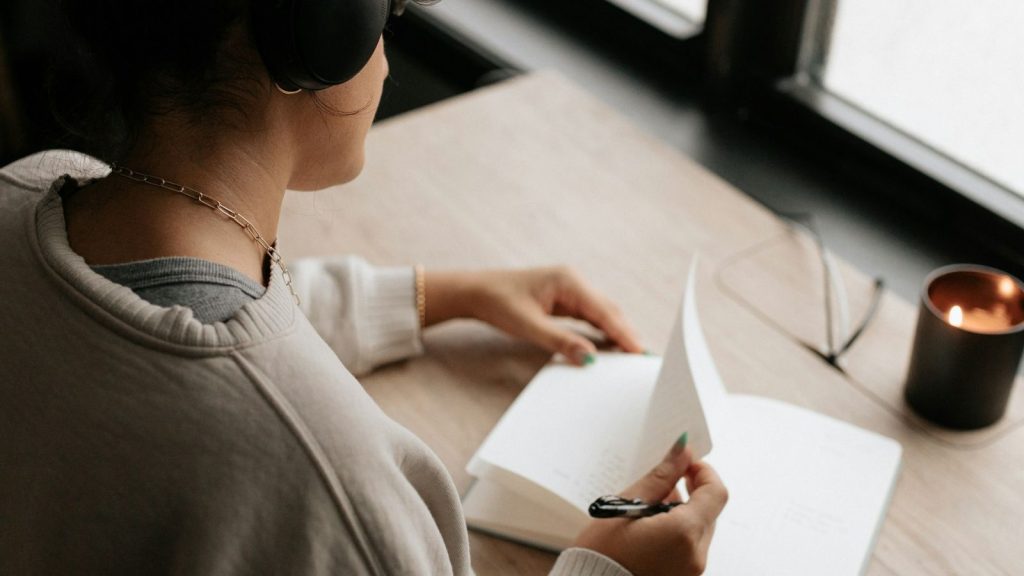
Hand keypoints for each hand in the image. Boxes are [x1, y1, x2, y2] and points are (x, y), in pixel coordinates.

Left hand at [424, 266, 643, 364]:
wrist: (476, 292)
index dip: (625, 334)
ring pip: (602, 314)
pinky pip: (590, 318)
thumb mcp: (528, 325)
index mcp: (569, 281)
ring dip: (617, 334)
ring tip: (634, 358)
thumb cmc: (498, 302)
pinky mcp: (564, 301)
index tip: (641, 353)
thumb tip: (590, 358)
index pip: (605, 311)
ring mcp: (571, 291)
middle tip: (645, 360)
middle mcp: (574, 283)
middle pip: (609, 312)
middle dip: (627, 335)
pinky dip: (602, 333)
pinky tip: (611, 348)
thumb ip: (560, 341)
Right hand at [572, 443, 727, 575]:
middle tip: (664, 483)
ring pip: (698, 530)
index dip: (703, 472)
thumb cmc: (602, 554)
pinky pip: (689, 549)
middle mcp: (695, 555)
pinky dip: (677, 534)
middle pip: (708, 512)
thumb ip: (660, 477)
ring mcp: (691, 571)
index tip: (685, 463)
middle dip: (690, 492)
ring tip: (648, 510)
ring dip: (682, 514)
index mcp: (684, 533)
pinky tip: (649, 530)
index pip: (715, 493)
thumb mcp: (627, 506)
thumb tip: (682, 452)